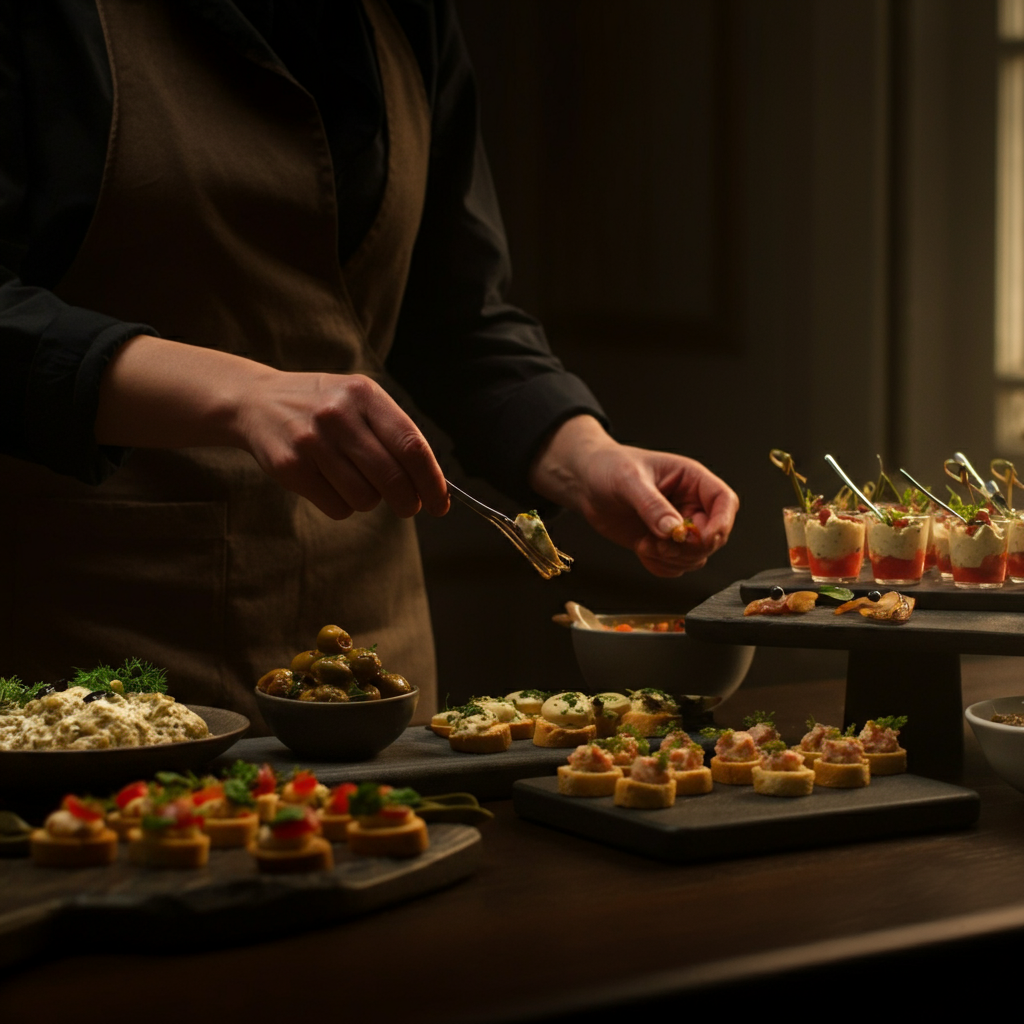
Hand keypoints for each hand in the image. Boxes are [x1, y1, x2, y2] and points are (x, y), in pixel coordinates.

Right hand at [238, 371, 448, 519]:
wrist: (257, 401)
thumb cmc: (323, 406)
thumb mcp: (359, 401)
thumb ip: (394, 434)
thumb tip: (431, 483)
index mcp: (364, 394)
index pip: (412, 446)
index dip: (432, 481)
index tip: (440, 502)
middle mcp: (338, 415)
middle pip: (392, 477)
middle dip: (408, 501)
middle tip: (408, 507)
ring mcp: (311, 441)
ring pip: (365, 498)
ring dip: (369, 501)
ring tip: (356, 482)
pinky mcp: (290, 467)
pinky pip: (337, 507)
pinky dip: (343, 505)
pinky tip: (331, 485)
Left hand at [528, 416, 737, 576]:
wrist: (585, 482)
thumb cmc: (608, 467)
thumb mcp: (629, 480)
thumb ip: (652, 505)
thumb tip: (674, 529)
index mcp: (692, 479)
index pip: (725, 502)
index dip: (721, 523)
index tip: (702, 537)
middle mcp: (690, 504)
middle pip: (714, 536)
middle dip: (690, 547)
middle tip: (661, 544)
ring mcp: (677, 526)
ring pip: (697, 556)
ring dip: (673, 558)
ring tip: (646, 544)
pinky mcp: (662, 543)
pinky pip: (676, 565)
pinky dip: (662, 566)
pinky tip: (642, 550)